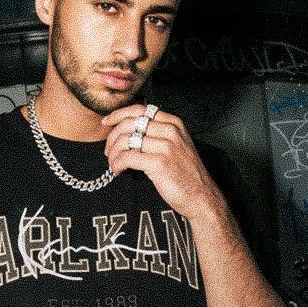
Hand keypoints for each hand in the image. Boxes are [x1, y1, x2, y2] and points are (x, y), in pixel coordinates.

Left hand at [102, 104, 220, 219]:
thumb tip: (128, 130)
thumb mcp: (177, 145)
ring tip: (113, 164)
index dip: (118, 114)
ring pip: (126, 140)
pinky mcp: (159, 163)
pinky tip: (118, 171)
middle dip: (112, 137)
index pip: (140, 109)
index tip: (106, 123)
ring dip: (113, 153)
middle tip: (108, 151)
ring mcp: (166, 146)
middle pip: (129, 123)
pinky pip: (127, 157)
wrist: (201, 196)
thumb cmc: (185, 174)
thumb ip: (158, 134)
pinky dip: (117, 164)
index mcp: (174, 123)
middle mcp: (171, 131)